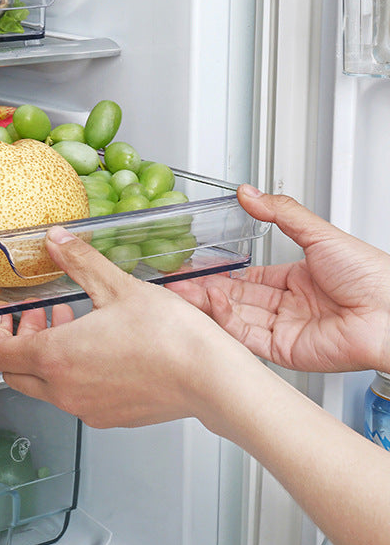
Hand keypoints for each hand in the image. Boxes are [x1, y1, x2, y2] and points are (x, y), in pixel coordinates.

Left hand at [0, 226, 249, 429]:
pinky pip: (74, 397)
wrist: (211, 379)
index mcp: (56, 358)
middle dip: (20, 340)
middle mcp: (65, 390)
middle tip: (38, 314)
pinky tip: (99, 346)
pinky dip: (72, 371)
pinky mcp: (110, 416)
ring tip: (72, 320)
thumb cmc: (169, 338)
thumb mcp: (116, 286)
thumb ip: (79, 261)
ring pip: (46, 386)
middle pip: (16, 373)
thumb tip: (56, 240)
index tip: (3, 315)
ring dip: (47, 353)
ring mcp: (87, 408)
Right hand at [168, 184, 389, 372]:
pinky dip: (225, 321)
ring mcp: (286, 330)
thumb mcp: (320, 234)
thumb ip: (280, 213)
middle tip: (175, 281)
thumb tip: (249, 192)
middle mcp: (289, 307)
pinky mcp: (285, 352)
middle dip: (203, 289)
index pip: (246, 279)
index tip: (193, 266)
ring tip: (182, 290)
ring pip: (235, 317)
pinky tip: (210, 302)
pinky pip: (247, 336)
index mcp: (296, 281)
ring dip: (207, 304)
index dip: (219, 273)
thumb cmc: (372, 276)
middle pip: (235, 299)